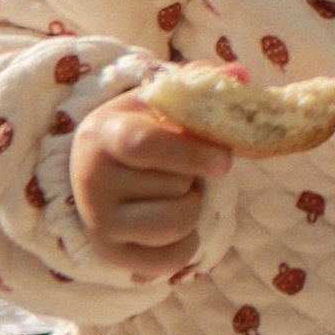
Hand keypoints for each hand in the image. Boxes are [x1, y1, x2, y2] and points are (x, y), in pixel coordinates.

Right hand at [69, 99, 232, 269]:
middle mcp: (92, 181)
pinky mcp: (110, 254)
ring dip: (191, 208)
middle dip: (193, 177)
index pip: (145, 146)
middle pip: (174, 187)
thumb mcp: (158, 101)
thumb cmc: (137, 128)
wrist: (94, 167)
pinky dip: (186, 244)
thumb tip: (241, 75)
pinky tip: (175, 223)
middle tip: (179, 168)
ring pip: (176, 224)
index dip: (191, 154)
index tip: (226, 162)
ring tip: (174, 193)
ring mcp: (98, 222)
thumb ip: (200, 85)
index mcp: (103, 133)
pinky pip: (169, 260)